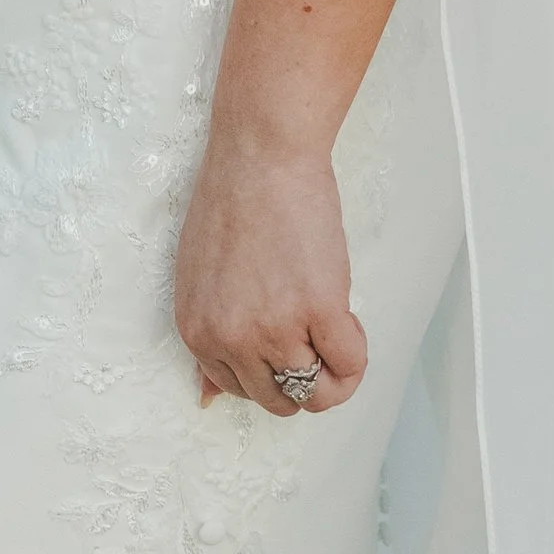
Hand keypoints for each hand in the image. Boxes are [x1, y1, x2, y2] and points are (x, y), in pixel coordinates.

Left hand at [173, 125, 365, 415]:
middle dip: (302, 374)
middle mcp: (230, 339)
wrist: (262, 152)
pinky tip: (345, 312)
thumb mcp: (200, 276)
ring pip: (317, 394)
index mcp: (197, 331)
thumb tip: (207, 399)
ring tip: (332, 319)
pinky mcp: (318, 310)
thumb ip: (209, 334)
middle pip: (279, 401)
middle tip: (311, 327)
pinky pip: (350, 365)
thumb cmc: (234, 200)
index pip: (239, 390)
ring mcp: (274, 329)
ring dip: (334, 368)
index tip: (283, 333)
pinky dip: (355, 349)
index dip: (270, 366)